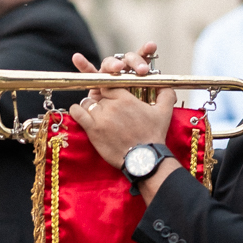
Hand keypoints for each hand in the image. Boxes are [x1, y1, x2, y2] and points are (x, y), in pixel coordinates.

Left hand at [69, 42, 175, 168]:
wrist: (144, 159)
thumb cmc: (153, 136)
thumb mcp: (165, 112)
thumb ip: (166, 94)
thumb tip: (165, 85)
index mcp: (126, 98)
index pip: (109, 84)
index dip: (109, 89)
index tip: (110, 96)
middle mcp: (112, 105)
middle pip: (98, 94)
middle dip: (101, 100)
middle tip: (106, 109)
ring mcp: (100, 117)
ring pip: (87, 103)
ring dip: (90, 107)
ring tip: (96, 115)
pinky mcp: (92, 130)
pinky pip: (77, 113)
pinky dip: (77, 111)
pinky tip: (80, 113)